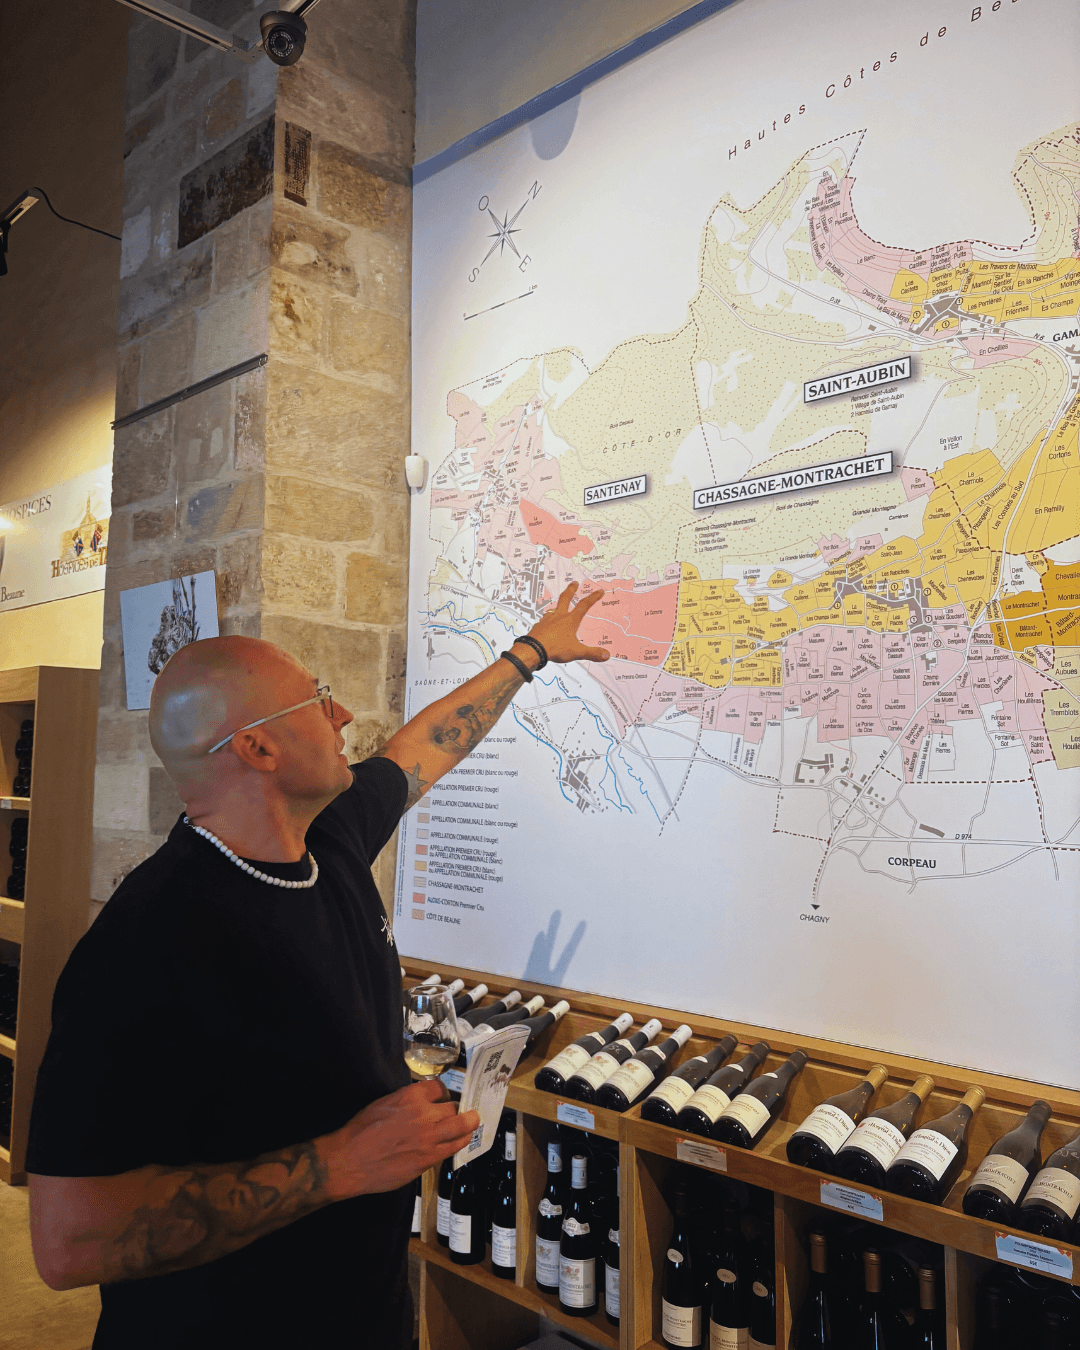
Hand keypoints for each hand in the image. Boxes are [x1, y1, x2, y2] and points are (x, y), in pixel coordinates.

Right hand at [321, 1080, 480, 1200]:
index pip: (439, 1087)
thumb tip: (420, 1103)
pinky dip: (460, 1141)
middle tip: (458, 1112)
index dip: (443, 1093)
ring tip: (472, 1121)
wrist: (351, 1160)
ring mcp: (428, 1137)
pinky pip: (454, 1147)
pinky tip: (463, 1139)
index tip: (443, 1097)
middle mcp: (423, 1114)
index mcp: (410, 1096)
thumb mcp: (383, 1103)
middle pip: (453, 1106)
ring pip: (461, 1126)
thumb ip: (406, 1101)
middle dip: (456, 1109)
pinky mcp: (428, 1158)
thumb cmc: (361, 1131)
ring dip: (469, 1123)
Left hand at [526, 582, 609, 663]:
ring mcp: (547, 620)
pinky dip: (547, 621)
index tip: (599, 591)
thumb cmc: (555, 648)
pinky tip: (547, 625)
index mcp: (570, 620)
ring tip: (559, 609)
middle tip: (574, 583)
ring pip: (553, 610)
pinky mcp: (538, 626)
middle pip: (565, 598)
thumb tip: (606, 655)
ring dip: (558, 607)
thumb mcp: (577, 652)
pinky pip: (544, 621)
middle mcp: (558, 617)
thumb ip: (592, 653)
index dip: (593, 598)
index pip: (584, 605)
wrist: (533, 650)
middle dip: (571, 590)